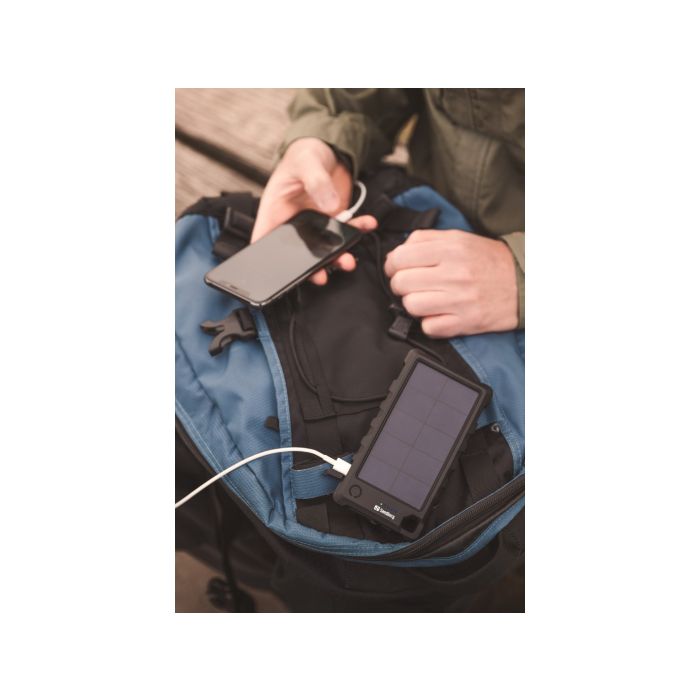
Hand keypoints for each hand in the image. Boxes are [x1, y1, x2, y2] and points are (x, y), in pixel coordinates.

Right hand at [252, 137, 360, 284]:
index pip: (264, 241)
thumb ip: (316, 182)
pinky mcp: (334, 220)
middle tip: (322, 276)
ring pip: (324, 249)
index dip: (265, 261)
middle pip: (297, 254)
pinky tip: (368, 224)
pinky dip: (358, 231)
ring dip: (337, 257)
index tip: (277, 275)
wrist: (327, 149)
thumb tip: (330, 205)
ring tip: (348, 261)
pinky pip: (346, 231)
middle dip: (310, 268)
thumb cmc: (305, 154)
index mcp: (276, 212)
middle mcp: (294, 224)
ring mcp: (315, 225)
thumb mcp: (307, 163)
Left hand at [384, 229, 517, 336]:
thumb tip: (396, 254)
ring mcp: (459, 300)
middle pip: (401, 283)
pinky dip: (429, 323)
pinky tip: (438, 313)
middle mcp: (454, 273)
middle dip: (401, 285)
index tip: (397, 269)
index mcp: (449, 248)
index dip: (392, 265)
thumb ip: (425, 240)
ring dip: (413, 304)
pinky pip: (428, 327)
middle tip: (412, 285)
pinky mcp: (465, 322)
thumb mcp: (459, 239)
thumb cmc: (487, 260)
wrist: (524, 282)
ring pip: (411, 306)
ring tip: (426, 299)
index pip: (399, 258)